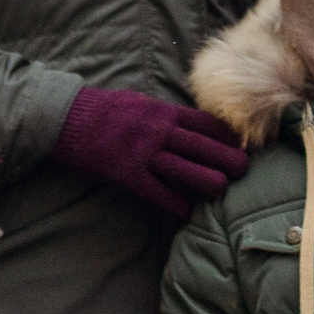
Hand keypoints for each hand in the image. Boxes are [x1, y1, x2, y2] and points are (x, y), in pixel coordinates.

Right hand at [51, 86, 250, 218]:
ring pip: (187, 170)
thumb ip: (166, 113)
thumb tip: (189, 123)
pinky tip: (188, 212)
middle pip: (204, 146)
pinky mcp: (129, 174)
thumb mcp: (140, 101)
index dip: (227, 136)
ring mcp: (145, 153)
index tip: (242, 145)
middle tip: (244, 170)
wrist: (69, 119)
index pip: (206, 123)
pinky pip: (160, 193)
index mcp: (164, 112)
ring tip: (223, 191)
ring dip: (209, 182)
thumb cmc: (105, 109)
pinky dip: (176, 204)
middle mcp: (160, 131)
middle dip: (228, 159)